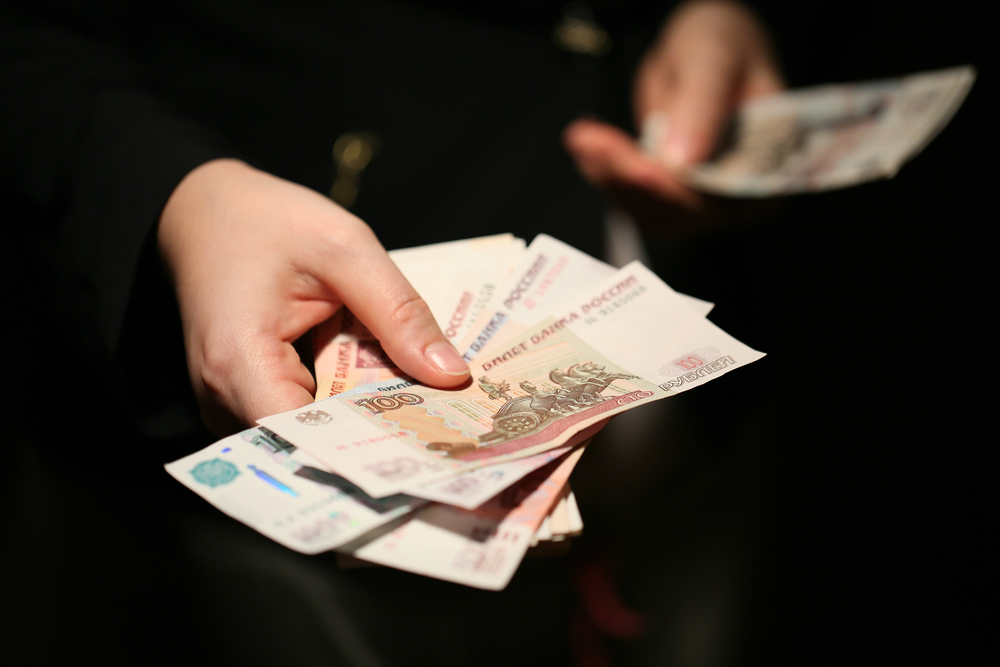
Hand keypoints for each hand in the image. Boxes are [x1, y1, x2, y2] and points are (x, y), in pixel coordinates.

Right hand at [158, 159, 469, 434]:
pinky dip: (343, 408)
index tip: (434, 446)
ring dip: (365, 425)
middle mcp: (223, 398)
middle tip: (451, 431)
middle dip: (381, 439)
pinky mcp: (243, 400)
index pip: (309, 440)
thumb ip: (399, 313)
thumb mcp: (345, 249)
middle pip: (313, 445)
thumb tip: (453, 376)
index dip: (373, 448)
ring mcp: (228, 404)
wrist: (202, 210)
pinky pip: (301, 419)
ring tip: (429, 415)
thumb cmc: (266, 221)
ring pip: (311, 437)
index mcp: (239, 360)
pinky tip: (387, 394)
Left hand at [564, 0, 783, 232]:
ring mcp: (701, 200)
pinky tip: (585, 142)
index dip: (679, 189)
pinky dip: (603, 172)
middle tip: (589, 141)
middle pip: (679, 210)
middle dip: (630, 178)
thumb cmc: (722, 45)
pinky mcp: (668, 195)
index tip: (638, 169)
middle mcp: (739, 196)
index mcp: (771, 166)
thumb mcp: (715, 59)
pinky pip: (631, 197)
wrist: (701, 49)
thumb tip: (682, 161)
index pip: (722, 196)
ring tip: (583, 136)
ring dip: (610, 177)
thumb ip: (703, 104)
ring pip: (649, 210)